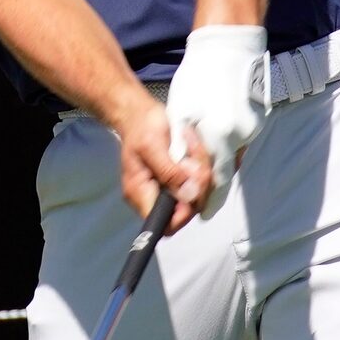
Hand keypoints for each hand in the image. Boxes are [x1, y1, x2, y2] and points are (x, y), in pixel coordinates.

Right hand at [118, 89, 212, 233]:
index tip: (192, 188)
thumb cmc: (141, 127)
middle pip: (185, 211)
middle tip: (192, 159)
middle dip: (197, 186)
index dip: (184, 214)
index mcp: (141, 193)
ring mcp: (166, 189)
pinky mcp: (176, 180)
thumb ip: (170, 173)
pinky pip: (195, 184)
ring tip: (192, 148)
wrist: (139, 114)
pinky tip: (194, 151)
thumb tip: (189, 196)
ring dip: (201, 172)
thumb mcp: (153, 147)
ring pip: (195, 196)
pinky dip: (200, 168)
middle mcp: (153, 197)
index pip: (165, 224)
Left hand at [165, 25, 268, 215]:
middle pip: (226, 172)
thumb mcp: (180, 116)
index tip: (202, 213)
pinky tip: (216, 132)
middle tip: (197, 189)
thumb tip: (182, 181)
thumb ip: (181, 151)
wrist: (228, 47)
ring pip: (234, 156)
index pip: (216, 183)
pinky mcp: (259, 119)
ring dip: (219, 159)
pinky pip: (241, 140)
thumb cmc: (199, 79)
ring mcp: (253, 127)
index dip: (208, 201)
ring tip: (203, 150)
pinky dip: (228, 143)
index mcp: (220, 136)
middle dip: (211, 182)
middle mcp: (241, 136)